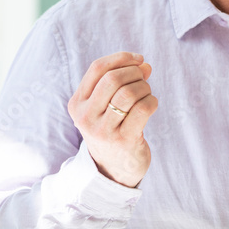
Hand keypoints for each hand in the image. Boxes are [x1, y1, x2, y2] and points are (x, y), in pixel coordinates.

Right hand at [67, 51, 157, 187]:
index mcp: (77, 103)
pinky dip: (152, 101)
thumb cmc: (111, 129)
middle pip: (112, 79)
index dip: (121, 58)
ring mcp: (103, 130)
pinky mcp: (123, 140)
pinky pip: (143, 108)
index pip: (97, 68)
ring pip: (128, 93)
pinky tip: (151, 104)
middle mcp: (86, 117)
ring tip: (147, 93)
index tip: (138, 59)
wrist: (113, 169)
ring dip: (144, 87)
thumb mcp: (104, 105)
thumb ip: (120, 82)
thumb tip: (144, 65)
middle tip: (144, 76)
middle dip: (134, 72)